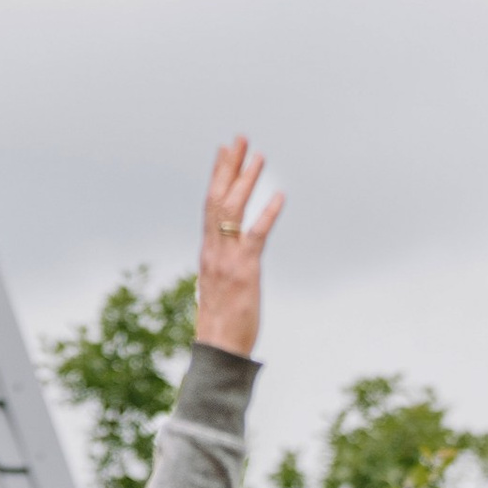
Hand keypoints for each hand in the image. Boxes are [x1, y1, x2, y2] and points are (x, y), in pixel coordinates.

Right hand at [192, 138, 282, 358]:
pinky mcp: (244, 272)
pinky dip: (267, 214)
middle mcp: (214, 250)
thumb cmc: (221, 323)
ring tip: (258, 156)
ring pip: (233, 210)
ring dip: (246, 181)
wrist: (218, 349)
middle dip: (229, 166)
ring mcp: (227, 259)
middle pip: (218, 198)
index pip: (211, 204)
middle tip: (240, 139)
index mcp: (208, 251)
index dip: (217, 175)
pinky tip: (280, 196)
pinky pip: (255, 236)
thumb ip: (223, 265)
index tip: (224, 150)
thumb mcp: (218, 286)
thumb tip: (229, 256)